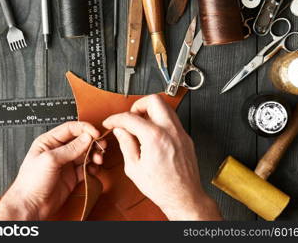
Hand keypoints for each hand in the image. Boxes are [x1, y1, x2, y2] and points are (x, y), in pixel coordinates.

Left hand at [0, 121, 104, 220]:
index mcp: (49, 141)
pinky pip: (86, 168)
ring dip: (94, 155)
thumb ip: (71, 148)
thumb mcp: (50, 160)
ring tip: (97, 159)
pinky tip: (93, 169)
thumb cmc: (31, 182)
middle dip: (92, 142)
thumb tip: (86, 137)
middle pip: (81, 140)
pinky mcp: (72, 176)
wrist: (30, 206)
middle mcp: (58, 151)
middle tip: (101, 146)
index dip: (84, 129)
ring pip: (85, 154)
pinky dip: (92, 168)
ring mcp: (66, 163)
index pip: (70, 128)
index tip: (95, 133)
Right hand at [103, 95, 221, 220]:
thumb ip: (126, 144)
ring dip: (150, 111)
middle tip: (129, 118)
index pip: (130, 117)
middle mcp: (170, 131)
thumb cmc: (162, 188)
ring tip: (140, 126)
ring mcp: (180, 133)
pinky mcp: (186, 138)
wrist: (183, 198)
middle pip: (153, 100)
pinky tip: (152, 134)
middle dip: (137, 105)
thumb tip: (120, 131)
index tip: (111, 123)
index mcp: (155, 137)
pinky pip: (172, 120)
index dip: (116, 119)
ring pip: (165, 107)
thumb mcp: (134, 168)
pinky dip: (160, 121)